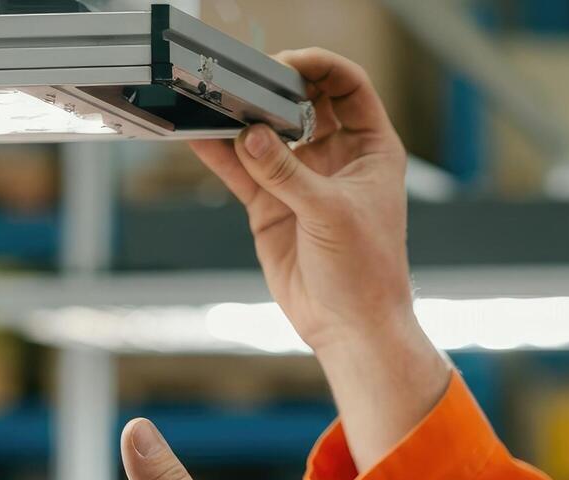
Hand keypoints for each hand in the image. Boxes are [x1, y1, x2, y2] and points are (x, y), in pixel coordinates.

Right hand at [189, 48, 417, 353]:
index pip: (348, 87)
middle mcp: (335, 157)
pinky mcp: (271, 206)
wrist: (349, 327)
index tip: (286, 63)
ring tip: (212, 102)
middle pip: (301, 103)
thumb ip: (288, 173)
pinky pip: (241, 171)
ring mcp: (300, 180)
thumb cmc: (366, 271)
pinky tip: (198, 136)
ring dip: (241, 119)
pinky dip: (219, 155)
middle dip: (273, 88)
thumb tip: (249, 135)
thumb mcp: (330, 213)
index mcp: (370, 148)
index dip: (320, 68)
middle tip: (244, 82)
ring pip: (266, 136)